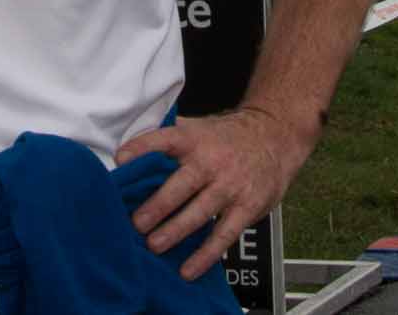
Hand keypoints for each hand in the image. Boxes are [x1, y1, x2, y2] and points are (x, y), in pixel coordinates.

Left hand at [117, 105, 314, 280]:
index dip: (143, 147)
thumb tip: (127, 151)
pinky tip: (188, 269)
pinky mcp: (247, 206)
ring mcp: (231, 185)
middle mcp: (212, 161)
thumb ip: (169, 136)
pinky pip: (224, 234)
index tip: (121, 159)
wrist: (276, 137)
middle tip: (137, 223)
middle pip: (182, 184)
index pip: (166, 139)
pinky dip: (206, 255)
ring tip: (154, 246)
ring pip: (200, 212)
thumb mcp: (201, 128)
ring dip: (176, 231)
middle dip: (157, 206)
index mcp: (195, 139)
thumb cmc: (227, 137)